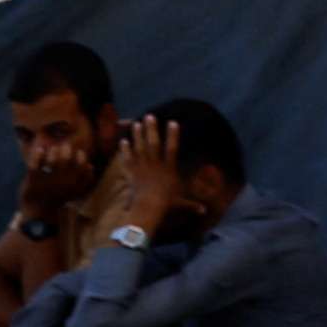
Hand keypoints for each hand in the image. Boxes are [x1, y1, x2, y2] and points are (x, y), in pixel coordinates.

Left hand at [96, 116, 182, 237]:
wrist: (147, 206)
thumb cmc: (165, 204)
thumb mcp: (180, 203)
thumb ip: (191, 204)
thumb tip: (204, 211)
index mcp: (169, 168)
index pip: (172, 148)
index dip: (173, 134)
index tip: (172, 122)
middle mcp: (155, 164)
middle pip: (153, 143)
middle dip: (152, 129)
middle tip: (150, 116)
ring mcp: (142, 166)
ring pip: (139, 147)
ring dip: (138, 134)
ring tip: (136, 123)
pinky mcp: (130, 172)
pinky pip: (127, 158)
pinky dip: (125, 149)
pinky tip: (123, 140)